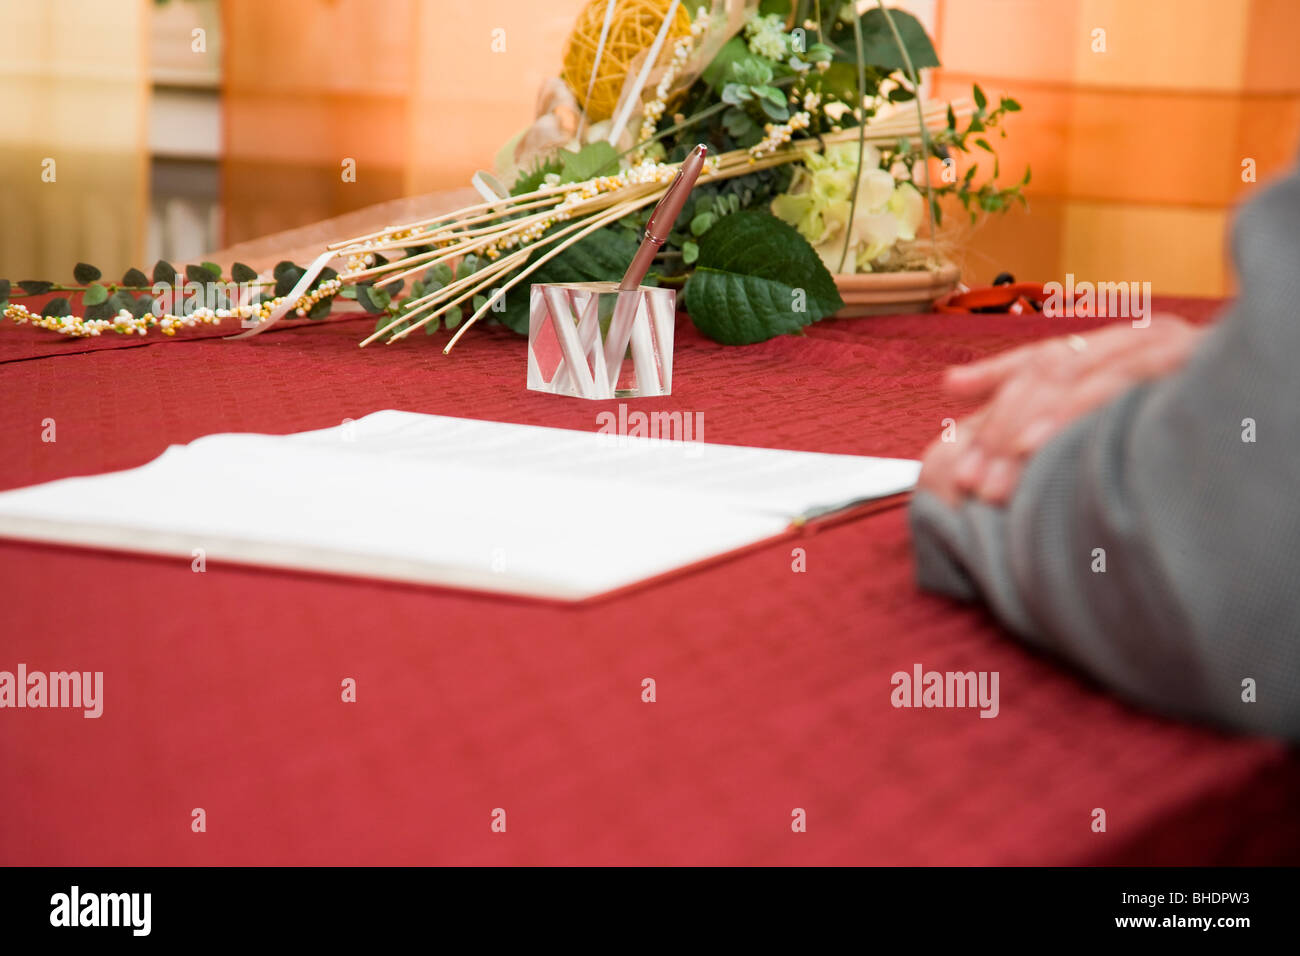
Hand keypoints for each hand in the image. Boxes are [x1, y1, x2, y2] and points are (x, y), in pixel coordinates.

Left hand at [919, 315, 1205, 506]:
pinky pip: (1126, 388)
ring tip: (996, 471)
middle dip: (1003, 425)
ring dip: (1033, 428)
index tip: (951, 398)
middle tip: (965, 478)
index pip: (1045, 353)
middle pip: (1056, 369)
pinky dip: (1079, 415)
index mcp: (1124, 341)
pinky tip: (1044, 447)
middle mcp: (1148, 336)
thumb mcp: (1108, 405)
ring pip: (1084, 377)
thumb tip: (952, 385)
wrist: (1277, 404)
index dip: (995, 375)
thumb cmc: (1187, 425)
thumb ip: (1031, 397)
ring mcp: (1175, 350)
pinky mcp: (1193, 370)